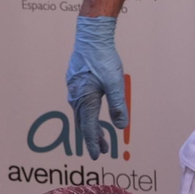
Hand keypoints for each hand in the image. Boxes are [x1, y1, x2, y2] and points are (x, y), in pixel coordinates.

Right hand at [66, 15, 126, 160]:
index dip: (93, 143)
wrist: (90, 37)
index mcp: (86, 100)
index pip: (89, 129)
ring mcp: (73, 90)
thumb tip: (120, 126)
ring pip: (81, 114)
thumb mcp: (115, 84)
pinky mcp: (74, 82)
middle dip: (93, 138)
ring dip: (90, 127)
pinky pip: (79, 104)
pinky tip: (91, 113)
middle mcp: (76, 98)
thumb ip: (118, 106)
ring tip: (100, 136)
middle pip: (84, 124)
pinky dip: (86, 114)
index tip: (96, 156)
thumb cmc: (103, 59)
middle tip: (101, 151)